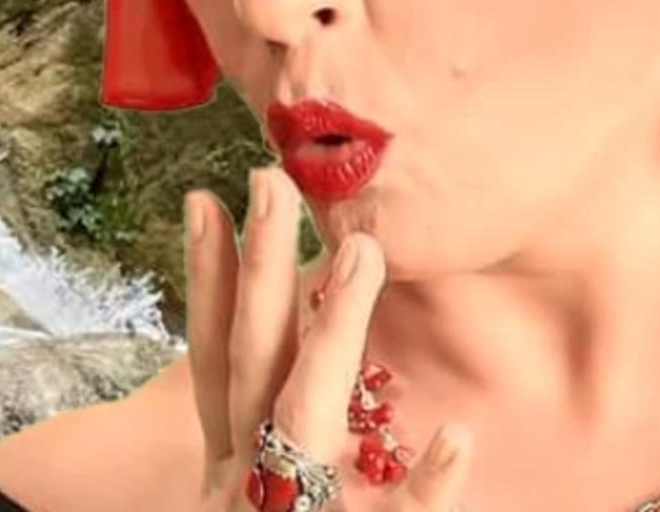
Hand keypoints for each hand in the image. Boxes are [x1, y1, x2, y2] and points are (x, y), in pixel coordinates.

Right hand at [185, 166, 473, 510]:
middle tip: (271, 179)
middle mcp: (251, 475)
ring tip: (362, 250)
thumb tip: (295, 345)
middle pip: (252, 357)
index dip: (207, 278)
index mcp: (233, 460)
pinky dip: (425, 483)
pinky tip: (456, 434)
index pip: (218, 356)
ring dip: (333, 327)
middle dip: (260, 264)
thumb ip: (273, 430)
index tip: (203, 198)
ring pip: (305, 410)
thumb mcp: (255, 492)